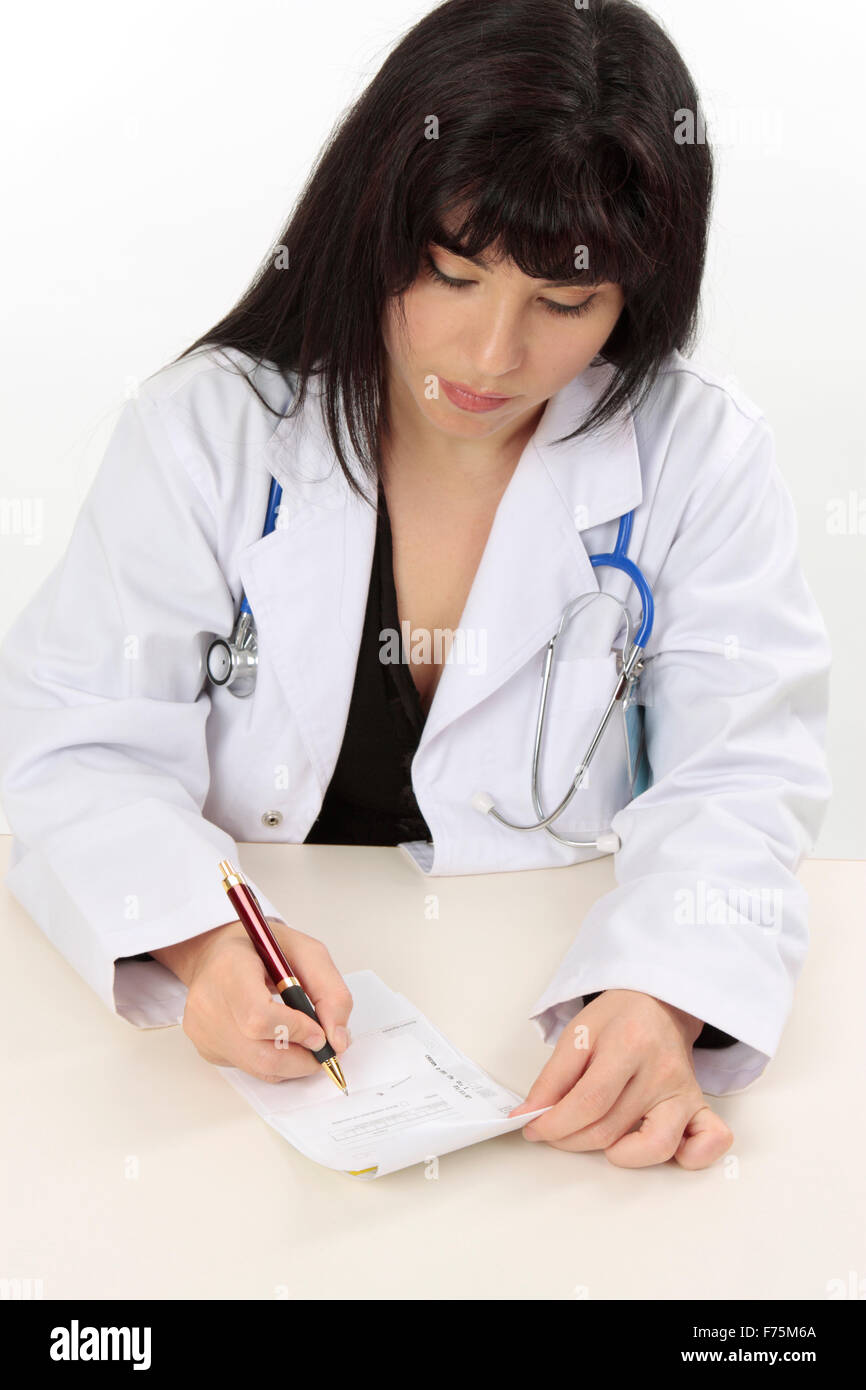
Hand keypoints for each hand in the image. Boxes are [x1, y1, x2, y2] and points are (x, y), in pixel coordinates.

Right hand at [152, 919, 351, 1082]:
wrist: (218, 953)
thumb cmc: (262, 949)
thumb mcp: (307, 952)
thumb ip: (330, 993)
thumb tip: (337, 1041)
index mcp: (230, 968)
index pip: (259, 1017)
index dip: (296, 1031)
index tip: (321, 1033)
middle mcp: (208, 1003)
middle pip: (261, 1054)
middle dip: (303, 1058)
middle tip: (323, 1047)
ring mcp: (203, 1030)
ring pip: (258, 1067)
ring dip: (292, 1062)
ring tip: (303, 1038)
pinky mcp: (205, 1047)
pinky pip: (250, 1068)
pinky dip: (274, 1061)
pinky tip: (276, 1036)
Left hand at [508, 989, 733, 1168]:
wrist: (659, 1002)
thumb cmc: (617, 1019)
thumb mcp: (576, 1034)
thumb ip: (551, 1078)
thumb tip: (528, 1117)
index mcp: (628, 1045)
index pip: (590, 1101)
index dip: (556, 1124)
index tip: (535, 1128)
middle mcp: (661, 1071)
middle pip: (613, 1127)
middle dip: (572, 1139)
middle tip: (555, 1131)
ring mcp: (684, 1090)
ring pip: (657, 1145)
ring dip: (620, 1155)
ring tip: (600, 1140)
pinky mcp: (700, 1104)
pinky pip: (711, 1140)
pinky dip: (692, 1156)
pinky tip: (658, 1149)